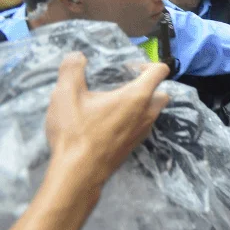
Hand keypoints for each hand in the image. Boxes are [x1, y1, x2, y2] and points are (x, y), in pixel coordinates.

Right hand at [43, 53, 170, 198]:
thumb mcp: (66, 95)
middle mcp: (148, 113)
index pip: (160, 71)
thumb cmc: (76, 132)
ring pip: (153, 111)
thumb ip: (72, 69)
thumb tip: (78, 56)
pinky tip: (110, 122)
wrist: (79, 172)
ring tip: (114, 103)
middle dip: (148, 85)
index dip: (147, 64)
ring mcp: (144, 131)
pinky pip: (143, 126)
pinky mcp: (135, 145)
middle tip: (123, 85)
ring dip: (141, 103)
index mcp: (138, 96)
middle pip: (162, 92)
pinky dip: (134, 119)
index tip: (126, 69)